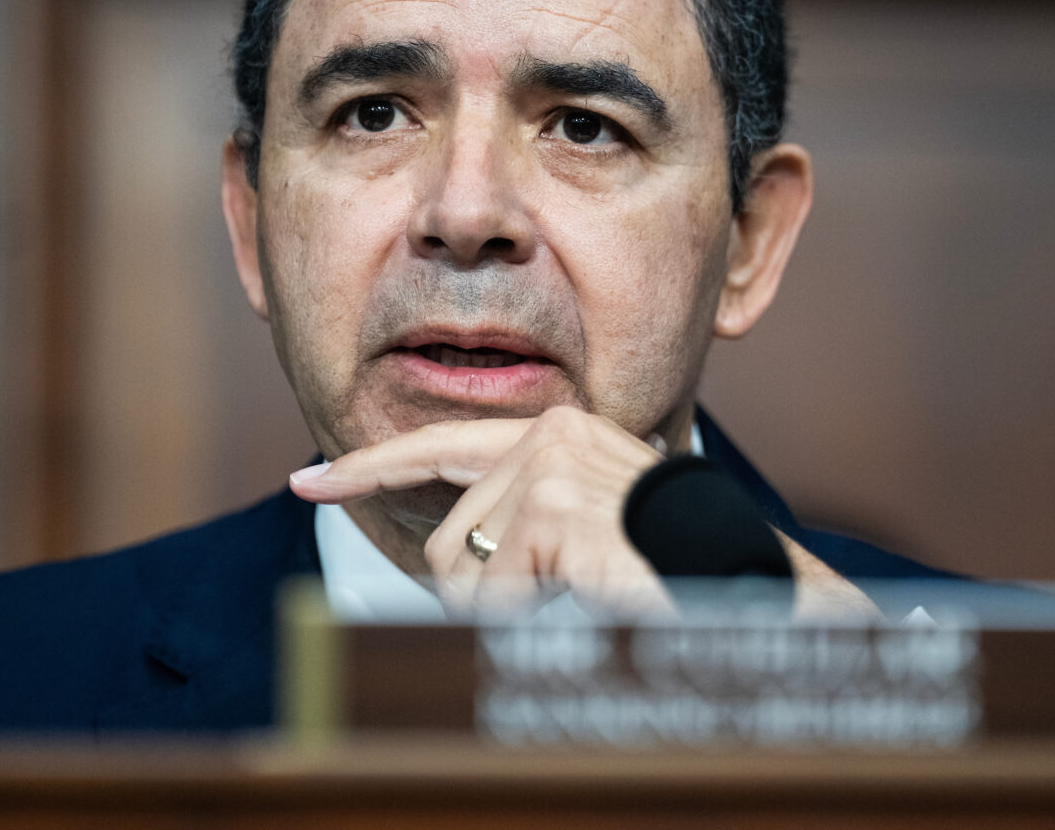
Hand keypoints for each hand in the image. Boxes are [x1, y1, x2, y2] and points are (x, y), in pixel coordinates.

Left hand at [290, 407, 674, 617]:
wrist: (745, 585)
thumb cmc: (672, 569)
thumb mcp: (588, 536)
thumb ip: (528, 525)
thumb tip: (459, 566)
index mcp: (557, 436)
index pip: (443, 447)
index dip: (371, 466)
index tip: (310, 480)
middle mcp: (549, 435)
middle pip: (447, 538)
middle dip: (478, 597)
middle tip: (554, 608)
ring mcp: (549, 465)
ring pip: (461, 569)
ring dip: (507, 611)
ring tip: (581, 600)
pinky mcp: (550, 505)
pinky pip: (492, 589)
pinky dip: (528, 618)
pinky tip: (584, 599)